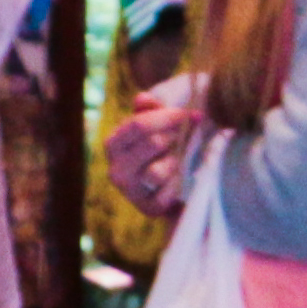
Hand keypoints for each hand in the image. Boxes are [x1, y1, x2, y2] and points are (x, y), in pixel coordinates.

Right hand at [104, 97, 198, 219]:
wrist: (182, 176)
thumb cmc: (168, 139)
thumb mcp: (161, 117)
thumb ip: (152, 106)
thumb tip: (143, 99)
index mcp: (114, 143)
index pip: (138, 125)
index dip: (168, 117)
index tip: (189, 114)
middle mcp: (116, 169)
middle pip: (152, 144)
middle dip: (177, 135)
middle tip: (191, 131)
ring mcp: (130, 191)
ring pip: (157, 172)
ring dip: (177, 160)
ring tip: (185, 154)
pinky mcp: (147, 208)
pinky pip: (166, 195)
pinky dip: (179, 184)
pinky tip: (185, 176)